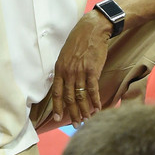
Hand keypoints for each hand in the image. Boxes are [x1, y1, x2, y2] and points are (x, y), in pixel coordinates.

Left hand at [52, 12, 110, 126]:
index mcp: (60, 69)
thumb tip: (65, 85)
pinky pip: (93, 90)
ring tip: (87, 120)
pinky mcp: (92, 71)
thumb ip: (64, 70)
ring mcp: (80, 72)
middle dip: (73, 114)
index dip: (57, 107)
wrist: (92, 29)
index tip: (58, 118)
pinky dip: (95, 101)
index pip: (56, 93)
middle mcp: (68, 72)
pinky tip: (98, 109)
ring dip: (84, 111)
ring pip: (81, 97)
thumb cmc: (79, 42)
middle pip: (69, 98)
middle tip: (76, 125)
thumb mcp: (65, 55)